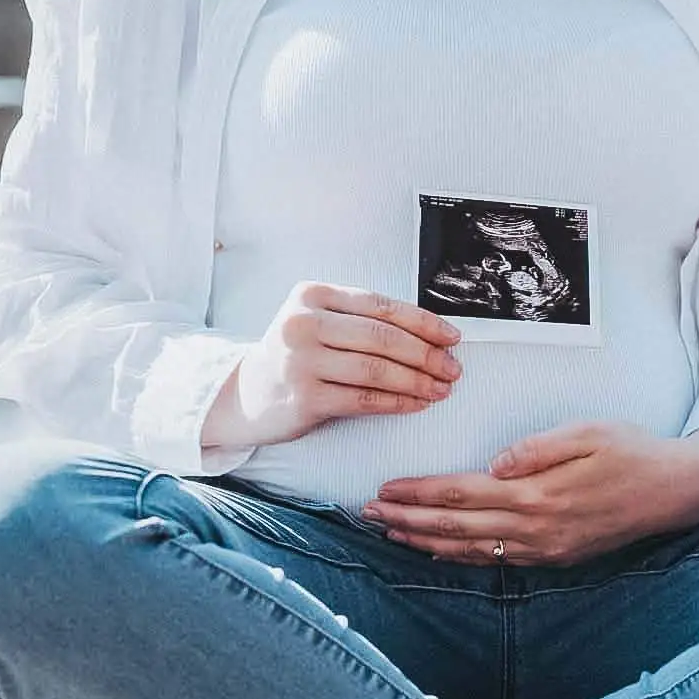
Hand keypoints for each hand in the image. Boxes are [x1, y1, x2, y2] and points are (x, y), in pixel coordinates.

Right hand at [200, 282, 462, 450]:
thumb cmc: (296, 355)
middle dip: (426, 355)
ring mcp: (300, 361)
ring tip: (441, 388)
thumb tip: (432, 335)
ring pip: (376, 370)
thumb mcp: (319, 322)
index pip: (381, 306)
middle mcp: (302, 323)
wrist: (246, 394)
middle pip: (382, 338)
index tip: (452, 337)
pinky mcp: (304, 398)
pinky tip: (417, 403)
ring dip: (417, 381)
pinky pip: (363, 399)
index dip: (423, 322)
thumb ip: (363, 320)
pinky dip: (397, 402)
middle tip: (452, 368)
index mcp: (311, 294)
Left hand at [360, 420, 698, 566]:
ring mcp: (545, 549)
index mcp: (539, 494)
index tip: (385, 488)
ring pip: (471, 549)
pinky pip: (496, 560)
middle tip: (368, 513)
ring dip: (427, 541)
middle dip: (408, 520)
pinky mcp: (555, 556)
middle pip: (456, 526)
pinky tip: (439, 548)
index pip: (462, 492)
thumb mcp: (590, 433)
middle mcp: (537, 528)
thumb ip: (540, 448)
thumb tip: (496, 462)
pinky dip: (460, 555)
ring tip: (390, 533)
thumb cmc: (633, 451)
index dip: (420, 492)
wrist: (676, 490)